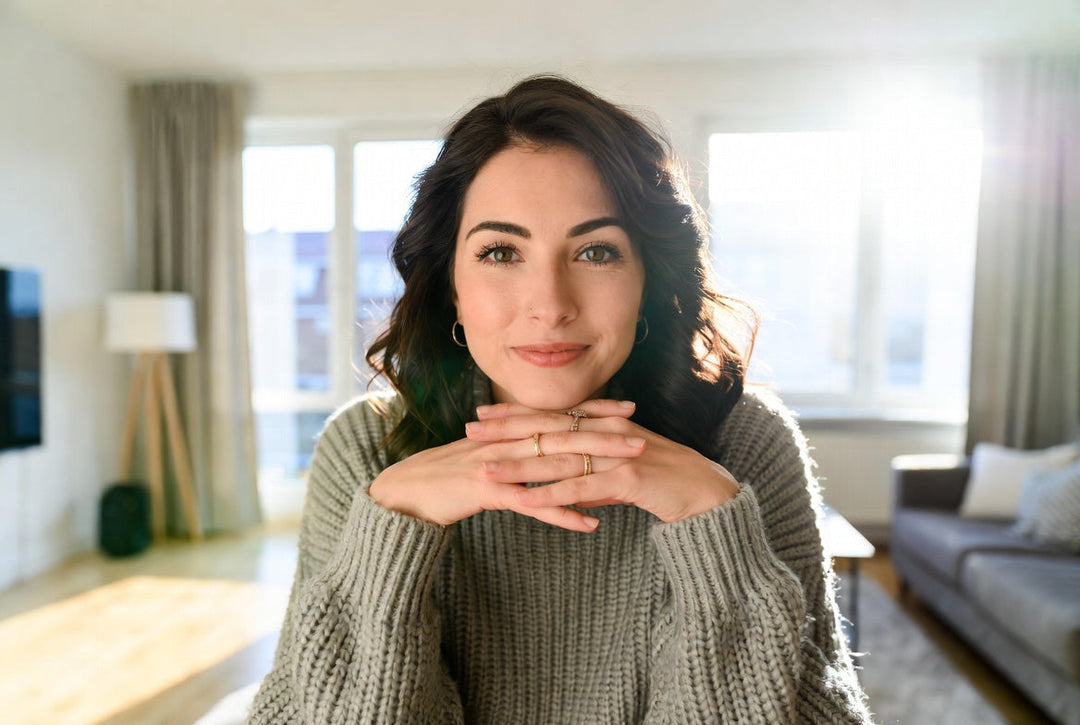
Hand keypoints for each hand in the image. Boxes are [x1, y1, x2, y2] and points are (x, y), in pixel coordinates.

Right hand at [368, 401, 642, 531]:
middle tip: (643, 435)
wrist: (401, 493)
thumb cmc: (441, 478)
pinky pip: (533, 504)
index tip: (628, 409)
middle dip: (606, 434)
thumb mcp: (480, 457)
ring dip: (595, 468)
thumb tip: (536, 448)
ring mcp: (498, 465)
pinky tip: (591, 523)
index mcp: (506, 430)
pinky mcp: (488, 492)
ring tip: (631, 473)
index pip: (557, 415)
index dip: (593, 411)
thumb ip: (509, 450)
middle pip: (564, 434)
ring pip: (554, 464)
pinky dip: (563, 514)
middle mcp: (506, 441)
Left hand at [466, 399, 739, 523]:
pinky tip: (525, 502)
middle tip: (469, 432)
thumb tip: (572, 482)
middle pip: (547, 429)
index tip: (481, 415)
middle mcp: (606, 432)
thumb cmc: (666, 482)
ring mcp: (617, 453)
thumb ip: (596, 471)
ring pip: (558, 458)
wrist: (707, 493)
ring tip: (484, 469)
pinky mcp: (628, 476)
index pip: (551, 415)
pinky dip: (551, 495)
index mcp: (604, 425)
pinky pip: (581, 486)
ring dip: (519, 464)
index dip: (515, 415)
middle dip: (506, 431)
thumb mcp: (624, 469)